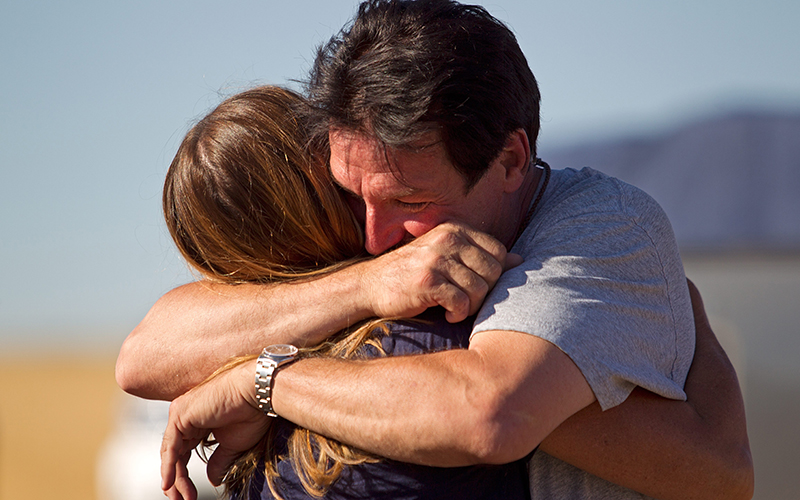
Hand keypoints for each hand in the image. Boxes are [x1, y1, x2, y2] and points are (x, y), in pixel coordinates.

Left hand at [160, 360, 270, 499]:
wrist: (258, 395)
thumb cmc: (251, 414)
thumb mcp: (233, 445)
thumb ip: (219, 462)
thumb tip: (212, 480)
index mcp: (198, 422)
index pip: (183, 453)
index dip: (183, 476)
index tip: (189, 496)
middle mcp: (186, 417)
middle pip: (174, 455)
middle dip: (176, 480)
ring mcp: (181, 414)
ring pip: (171, 452)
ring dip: (173, 478)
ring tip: (177, 497)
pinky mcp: (180, 414)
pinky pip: (171, 446)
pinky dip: (169, 466)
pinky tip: (170, 484)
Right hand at [359, 221, 521, 321]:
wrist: (370, 285)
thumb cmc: (413, 273)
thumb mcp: (447, 257)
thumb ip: (481, 256)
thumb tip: (520, 261)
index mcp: (455, 230)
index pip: (498, 252)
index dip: (494, 275)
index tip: (477, 286)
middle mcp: (447, 239)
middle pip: (493, 271)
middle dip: (485, 293)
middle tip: (468, 301)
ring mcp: (436, 259)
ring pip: (479, 289)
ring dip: (471, 306)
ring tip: (456, 308)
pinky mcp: (427, 281)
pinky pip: (461, 302)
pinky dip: (458, 314)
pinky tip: (447, 314)